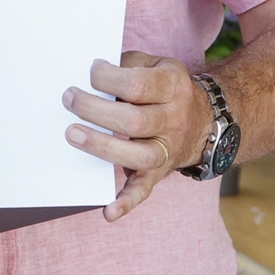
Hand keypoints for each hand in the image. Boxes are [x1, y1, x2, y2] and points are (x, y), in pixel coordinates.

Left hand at [62, 51, 211, 221]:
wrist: (205, 118)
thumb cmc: (162, 85)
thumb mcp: (153, 64)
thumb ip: (126, 65)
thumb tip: (87, 71)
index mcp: (172, 86)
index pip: (137, 85)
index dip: (107, 78)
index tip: (90, 72)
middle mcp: (174, 119)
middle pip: (134, 122)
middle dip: (95, 111)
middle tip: (69, 99)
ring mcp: (169, 148)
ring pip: (140, 156)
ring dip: (103, 148)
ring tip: (73, 134)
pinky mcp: (160, 172)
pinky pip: (145, 189)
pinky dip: (127, 202)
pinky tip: (108, 211)